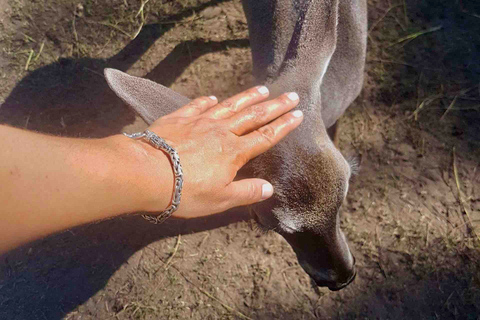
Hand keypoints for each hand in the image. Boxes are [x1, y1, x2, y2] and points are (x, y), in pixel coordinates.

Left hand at [144, 86, 302, 218]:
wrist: (147, 172)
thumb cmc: (186, 191)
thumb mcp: (220, 199)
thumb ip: (246, 192)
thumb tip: (269, 188)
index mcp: (234, 152)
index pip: (265, 136)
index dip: (284, 125)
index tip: (298, 114)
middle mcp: (221, 132)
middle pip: (253, 115)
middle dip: (275, 105)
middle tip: (291, 94)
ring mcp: (200, 121)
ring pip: (230, 105)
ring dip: (248, 97)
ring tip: (263, 88)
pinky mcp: (179, 118)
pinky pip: (198, 105)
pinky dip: (208, 100)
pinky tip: (214, 97)